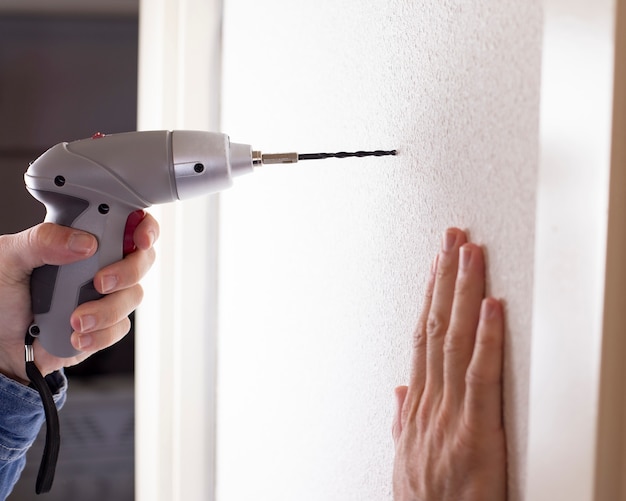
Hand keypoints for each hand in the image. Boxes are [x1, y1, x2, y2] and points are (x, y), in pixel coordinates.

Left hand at [0, 214, 158, 383]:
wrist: (1, 344)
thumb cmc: (3, 295)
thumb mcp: (9, 258)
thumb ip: (42, 241)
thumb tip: (83, 242)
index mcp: (83, 240)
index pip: (127, 222)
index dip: (144, 227)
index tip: (139, 239)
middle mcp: (101, 264)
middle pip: (143, 259)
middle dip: (128, 272)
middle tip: (100, 282)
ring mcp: (107, 295)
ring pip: (133, 296)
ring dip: (106, 310)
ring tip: (75, 319)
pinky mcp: (107, 325)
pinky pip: (121, 327)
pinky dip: (100, 334)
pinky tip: (76, 335)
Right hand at [392, 228, 506, 500]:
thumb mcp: (406, 461)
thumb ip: (404, 420)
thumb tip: (400, 390)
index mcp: (420, 408)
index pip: (423, 339)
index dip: (430, 298)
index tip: (437, 265)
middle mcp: (431, 404)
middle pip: (436, 328)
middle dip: (445, 279)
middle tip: (453, 238)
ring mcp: (451, 417)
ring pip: (455, 342)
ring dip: (462, 294)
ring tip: (469, 253)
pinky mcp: (476, 435)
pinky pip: (481, 378)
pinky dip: (487, 339)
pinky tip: (492, 305)